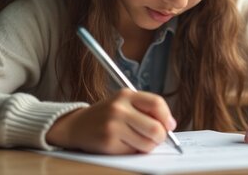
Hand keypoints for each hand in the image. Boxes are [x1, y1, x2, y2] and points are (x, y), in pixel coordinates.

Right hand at [46, 89, 176, 153]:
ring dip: (146, 146)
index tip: (170, 126)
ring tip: (136, 140)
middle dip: (160, 137)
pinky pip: (133, 152)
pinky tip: (123, 144)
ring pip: (147, 144)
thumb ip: (145, 109)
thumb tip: (170, 125)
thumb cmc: (106, 115)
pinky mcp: (109, 143)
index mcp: (125, 95)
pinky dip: (133, 151)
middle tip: (155, 138)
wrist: (76, 126)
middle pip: (156, 128)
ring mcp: (113, 126)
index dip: (167, 117)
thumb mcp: (123, 103)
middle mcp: (119, 108)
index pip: (156, 103)